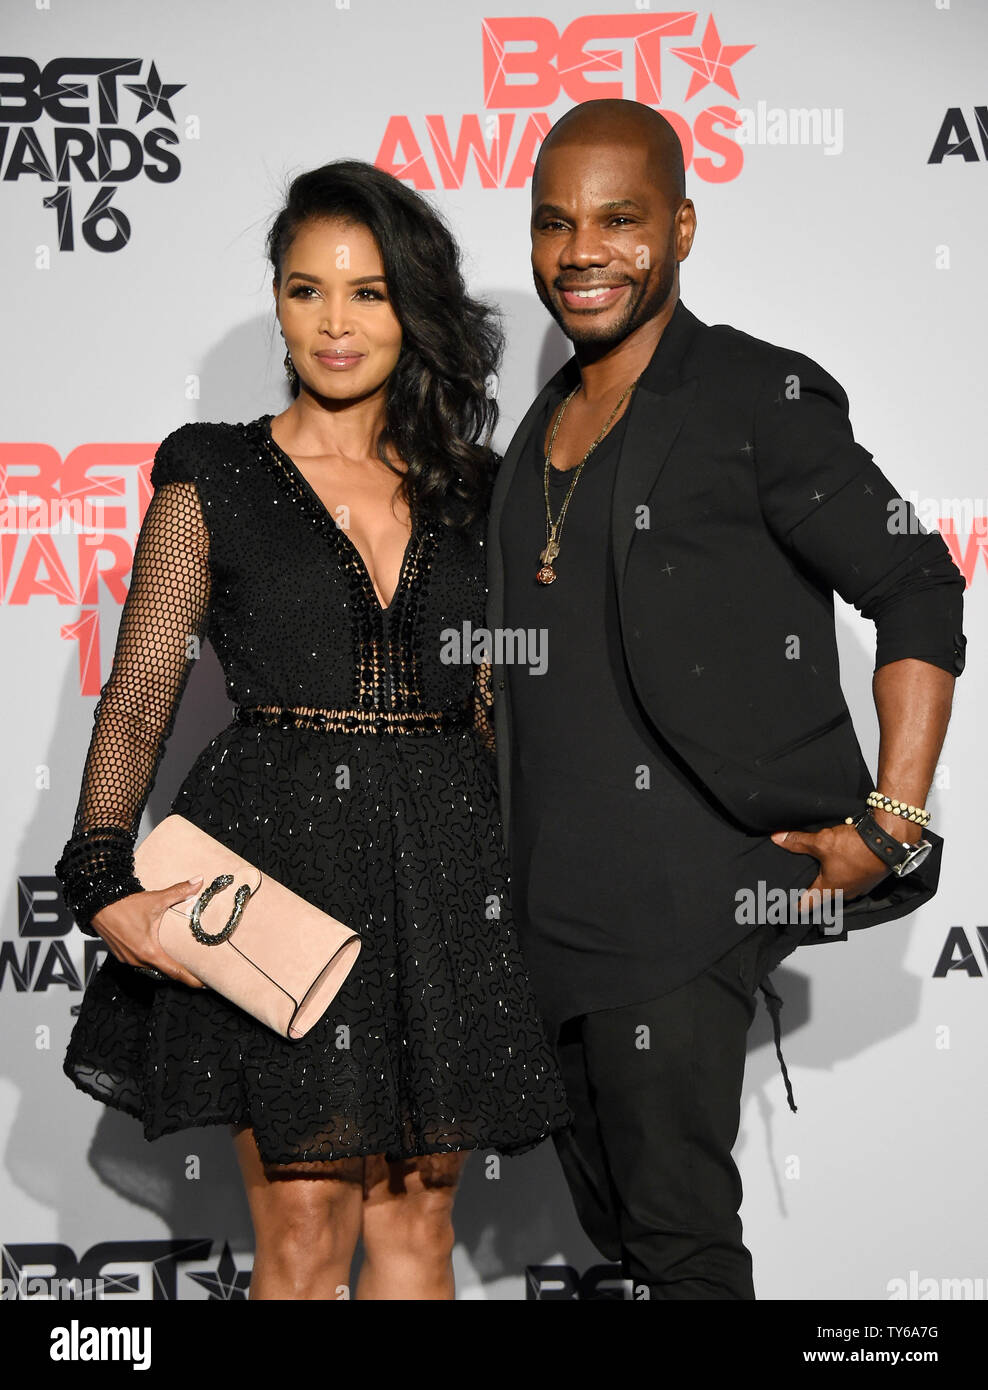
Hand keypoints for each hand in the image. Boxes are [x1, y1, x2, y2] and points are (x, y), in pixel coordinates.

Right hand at [91, 877, 206, 987]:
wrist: (97, 903)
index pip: (175, 972)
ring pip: (151, 969)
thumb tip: (199, 881)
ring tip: (181, 964)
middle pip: (164, 973)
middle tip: (198, 973)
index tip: (204, 984)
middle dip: (181, 974)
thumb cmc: (125, 904)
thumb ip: (179, 891)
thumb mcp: (156, 899)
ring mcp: (127, 959)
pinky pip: (140, 963)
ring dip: (165, 968)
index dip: (191, 980)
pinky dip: (152, 961)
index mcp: (149, 952)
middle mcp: (138, 960)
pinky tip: (160, 954)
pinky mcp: (121, 955)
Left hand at [770, 822, 891, 915]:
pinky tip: (841, 861)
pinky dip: (844, 872)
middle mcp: (845, 893)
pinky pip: (852, 879)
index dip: (793, 903)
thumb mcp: (822, 841)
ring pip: (838, 887)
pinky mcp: (870, 878)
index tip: (783, 902)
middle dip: (811, 889)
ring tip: (818, 869)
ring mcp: (859, 887)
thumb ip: (798, 842)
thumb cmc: (858, 847)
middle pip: (822, 896)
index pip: (806, 905)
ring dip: (830, 879)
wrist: (890, 840)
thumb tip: (778, 839)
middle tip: (798, 882)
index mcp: (829, 890)